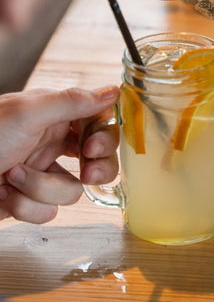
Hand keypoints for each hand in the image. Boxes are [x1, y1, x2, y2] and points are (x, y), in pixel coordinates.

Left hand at [0, 86, 118, 223]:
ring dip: (42, 187)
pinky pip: (48, 211)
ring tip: (12, 177)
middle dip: (96, 169)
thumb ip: (73, 102)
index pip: (99, 122)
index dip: (104, 137)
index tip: (92, 147)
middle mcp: (51, 143)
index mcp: (53, 115)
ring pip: (73, 190)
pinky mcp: (28, 201)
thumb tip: (114, 90)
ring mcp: (41, 174)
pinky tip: (4, 194)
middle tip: (88, 173)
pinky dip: (26, 206)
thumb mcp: (28, 113)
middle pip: (99, 159)